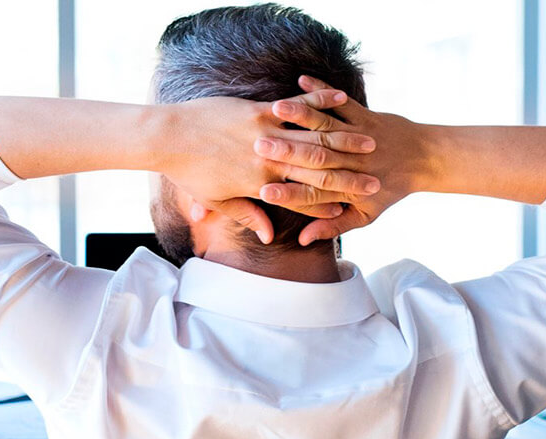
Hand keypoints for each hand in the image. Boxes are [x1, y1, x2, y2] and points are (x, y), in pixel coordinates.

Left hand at [150, 89, 381, 242]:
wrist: (169, 136)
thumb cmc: (189, 171)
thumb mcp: (217, 199)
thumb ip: (247, 214)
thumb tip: (268, 234)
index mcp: (261, 184)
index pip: (306, 198)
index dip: (333, 204)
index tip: (355, 208)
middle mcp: (270, 159)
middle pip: (319, 169)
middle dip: (350, 175)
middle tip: (376, 178)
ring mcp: (267, 131)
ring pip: (315, 136)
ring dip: (345, 138)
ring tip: (370, 141)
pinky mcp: (260, 108)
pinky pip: (298, 105)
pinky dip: (320, 101)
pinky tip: (341, 98)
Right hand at [255, 76, 436, 244]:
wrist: (425, 159)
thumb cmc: (390, 189)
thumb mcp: (365, 215)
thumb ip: (333, 226)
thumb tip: (304, 240)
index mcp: (350, 190)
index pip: (314, 195)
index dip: (290, 195)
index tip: (264, 192)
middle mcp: (353, 163)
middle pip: (315, 159)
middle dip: (286, 152)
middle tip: (258, 147)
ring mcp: (359, 137)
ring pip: (326, 127)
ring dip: (301, 116)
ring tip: (275, 110)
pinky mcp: (366, 116)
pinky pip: (342, 102)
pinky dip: (322, 91)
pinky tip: (301, 80)